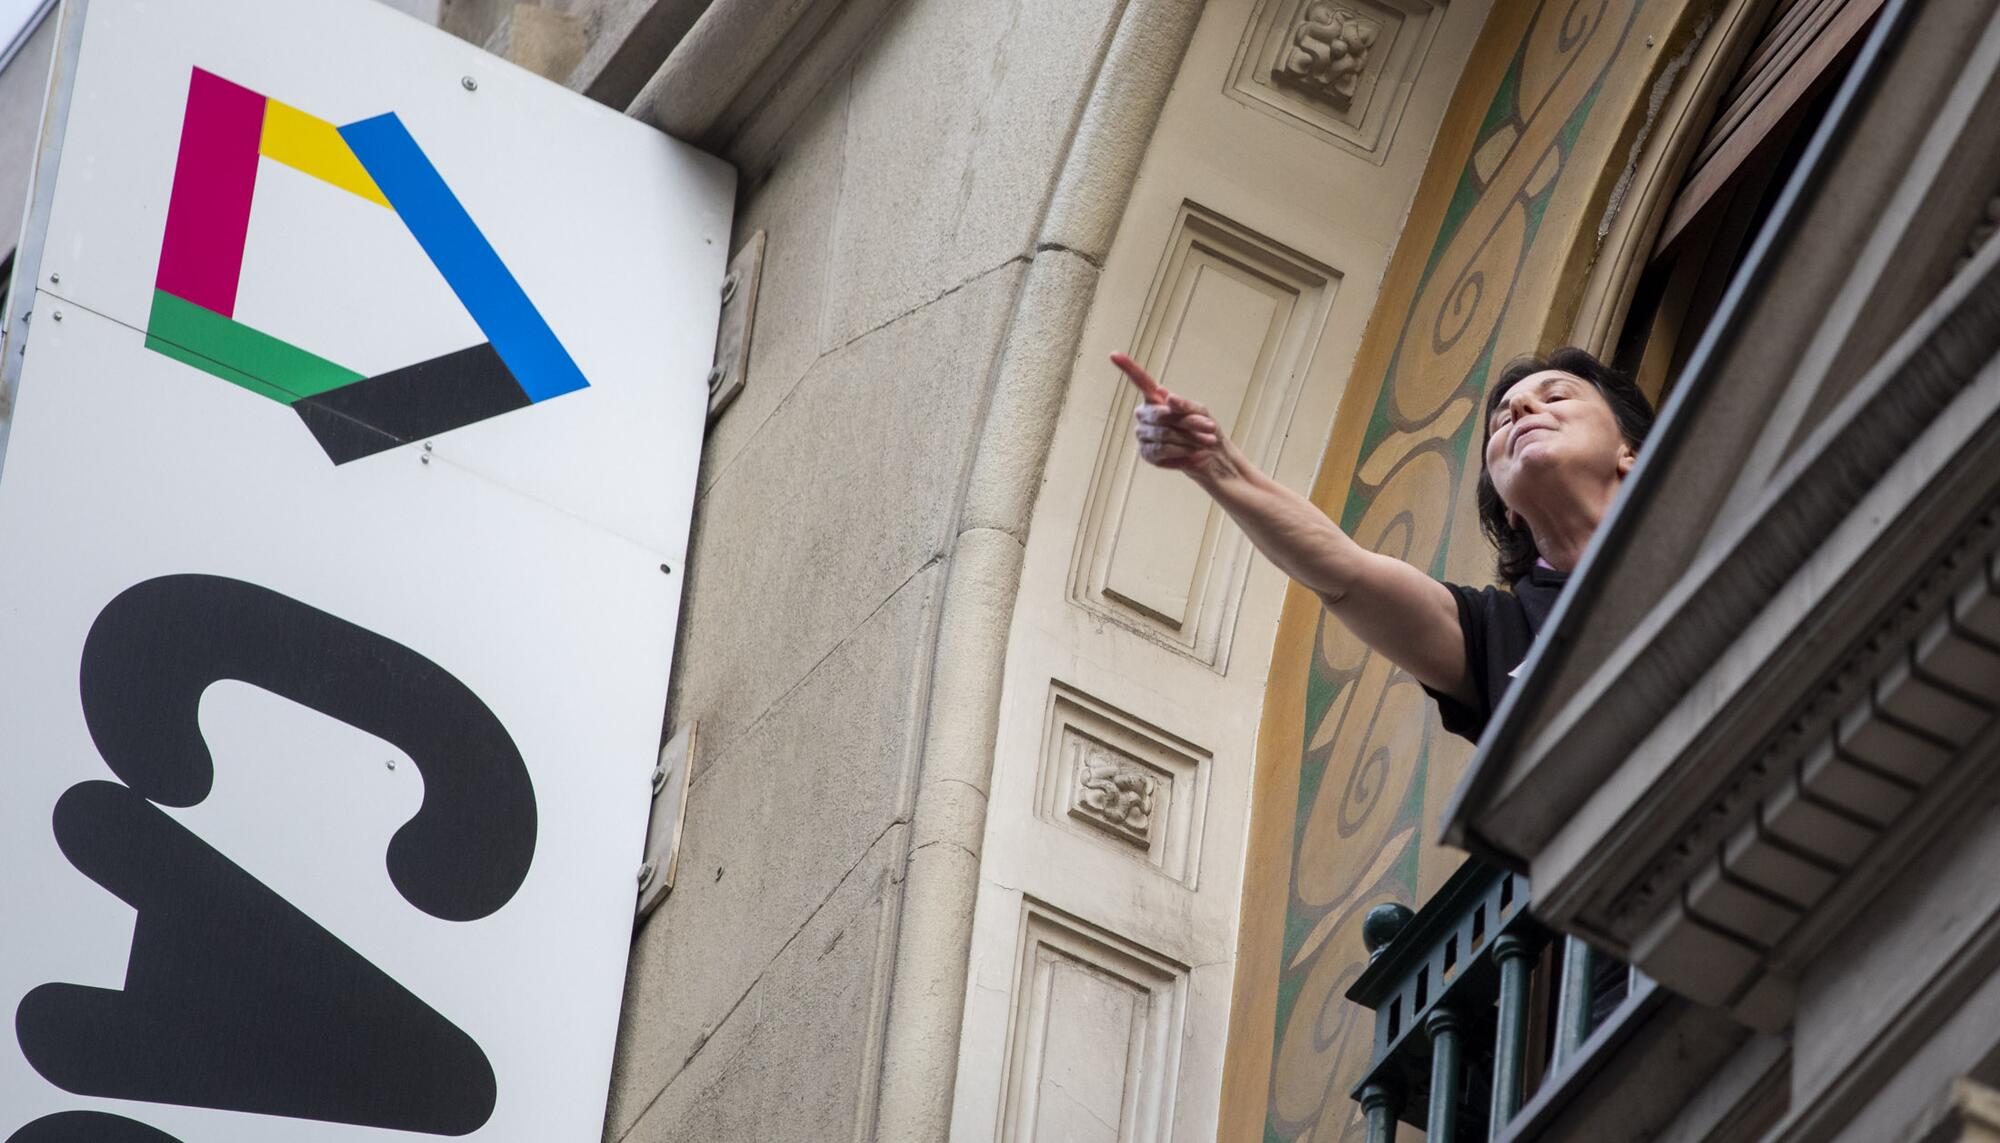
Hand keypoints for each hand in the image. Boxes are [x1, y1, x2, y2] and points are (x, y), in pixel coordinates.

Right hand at [1113, 353, 1223, 472]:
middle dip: (1189, 423)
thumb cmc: (1203, 428)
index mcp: (1155, 398)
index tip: (1113, 354)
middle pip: (1161, 415)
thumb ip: (1186, 405)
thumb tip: (1169, 398)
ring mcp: (1143, 434)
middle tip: (1211, 428)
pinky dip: (1182, 452)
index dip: (1127, 367)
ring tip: (1208, 442)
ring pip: (1164, 435)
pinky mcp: (1147, 453)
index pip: (1140, 380)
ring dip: (1190, 440)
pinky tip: (1193, 453)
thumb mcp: (1200, 412)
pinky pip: (1162, 451)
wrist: (1209, 455)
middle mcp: (1144, 414)